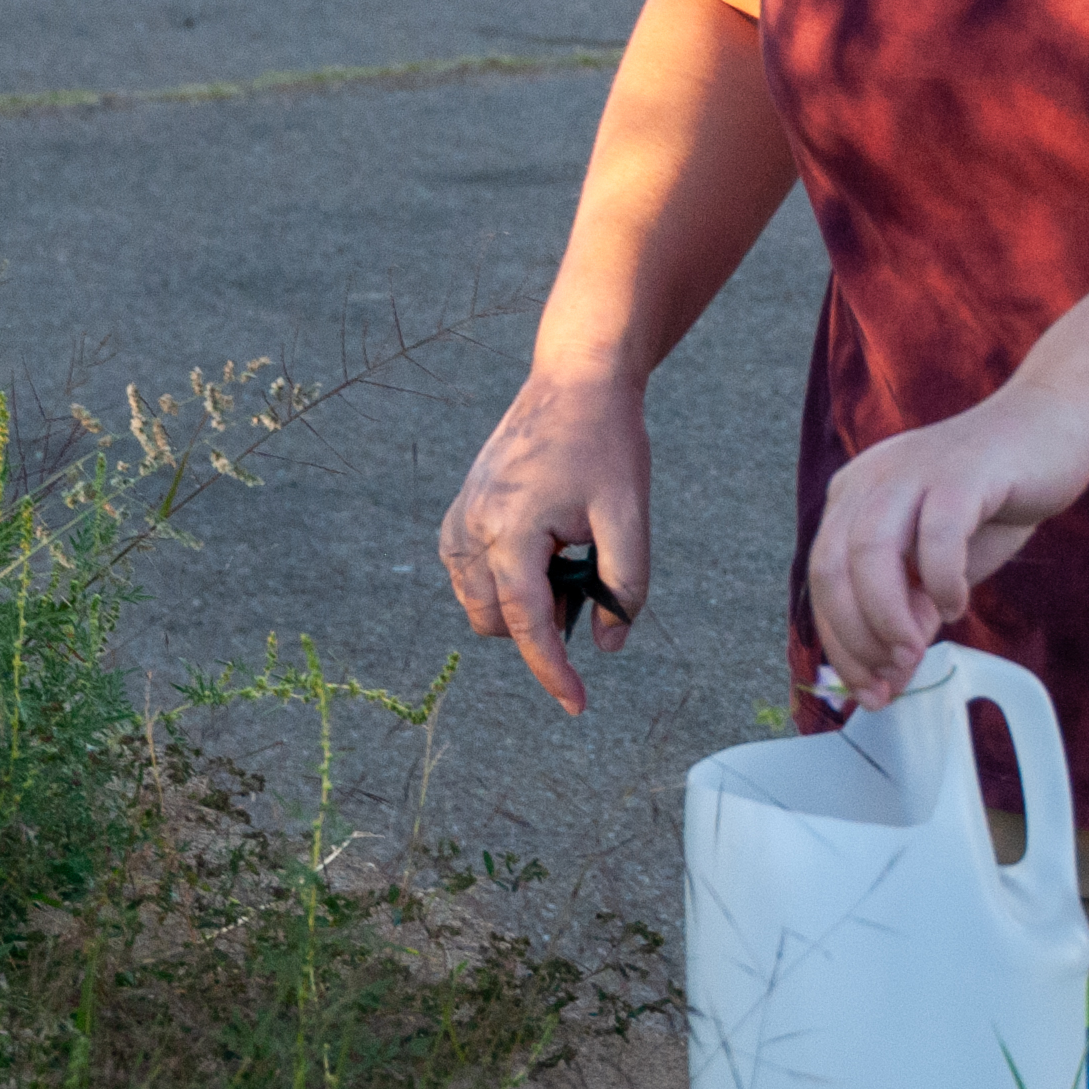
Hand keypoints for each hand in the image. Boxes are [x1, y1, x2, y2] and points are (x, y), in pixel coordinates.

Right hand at [439, 366, 650, 718]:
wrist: (575, 381)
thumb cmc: (607, 444)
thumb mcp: (630, 518)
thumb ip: (624, 588)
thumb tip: (607, 645)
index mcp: (512, 531)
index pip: (527, 624)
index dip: (553, 671)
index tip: (577, 707)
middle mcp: (471, 528)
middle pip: (497, 622)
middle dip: (541, 627)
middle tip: (588, 587)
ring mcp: (459, 518)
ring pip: (478, 603)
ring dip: (521, 605)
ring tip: (566, 562)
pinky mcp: (460, 510)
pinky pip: (468, 575)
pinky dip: (502, 583)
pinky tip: (541, 553)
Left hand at [805, 383, 1088, 704]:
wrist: (1049, 429)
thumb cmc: (990, 500)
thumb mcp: (939, 565)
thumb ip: (911, 611)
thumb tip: (891, 674)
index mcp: (853, 498)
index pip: (823, 578)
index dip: (839, 642)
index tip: (867, 688)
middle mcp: (871, 480)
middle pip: (833, 566)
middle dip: (855, 635)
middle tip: (890, 674)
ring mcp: (913, 470)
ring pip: (870, 550)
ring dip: (887, 614)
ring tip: (914, 648)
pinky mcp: (961, 471)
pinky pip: (937, 532)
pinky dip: (941, 580)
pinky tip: (955, 604)